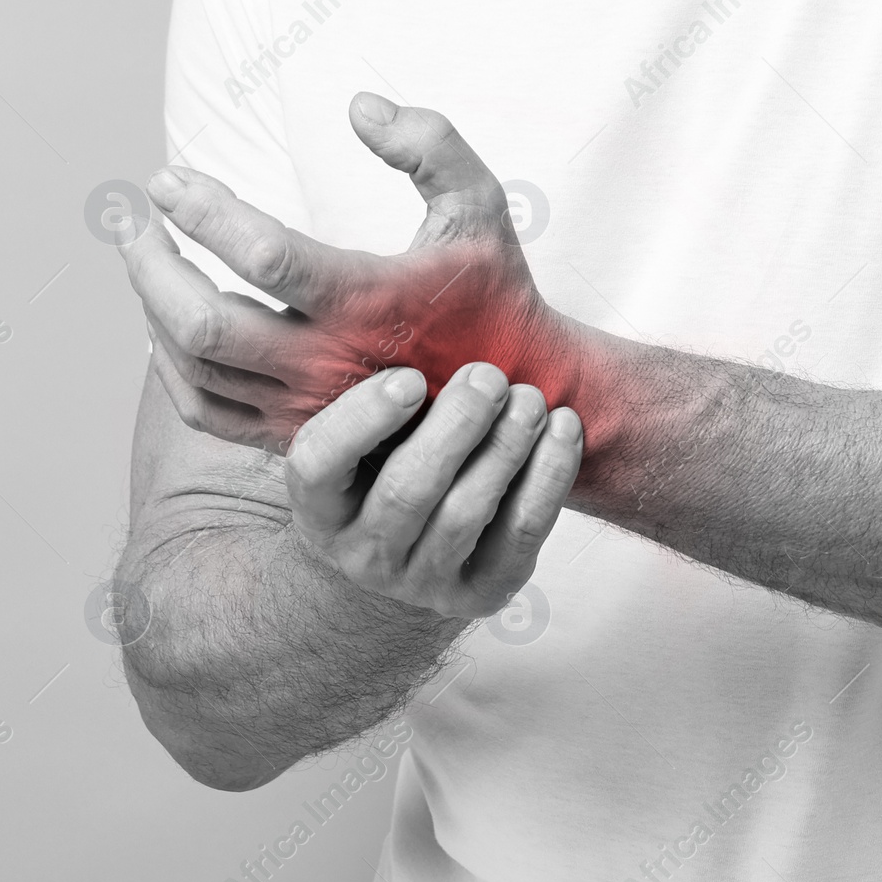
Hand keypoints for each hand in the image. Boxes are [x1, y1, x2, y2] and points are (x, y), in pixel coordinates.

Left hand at [121, 92, 573, 453]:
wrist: (514, 392)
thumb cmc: (491, 290)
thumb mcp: (482, 205)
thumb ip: (431, 143)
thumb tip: (357, 107)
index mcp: (371, 299)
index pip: (262, 253)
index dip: (203, 209)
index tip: (169, 180)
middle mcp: (332, 360)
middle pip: (202, 321)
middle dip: (149, 261)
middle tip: (133, 217)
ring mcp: (311, 405)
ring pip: (194, 366)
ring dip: (151, 305)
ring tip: (144, 256)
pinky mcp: (299, 434)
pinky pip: (207, 410)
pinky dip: (169, 365)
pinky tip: (165, 323)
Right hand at [284, 360, 581, 619]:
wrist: (413, 557)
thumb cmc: (390, 469)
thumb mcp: (365, 436)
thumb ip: (373, 386)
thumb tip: (397, 289)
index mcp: (319, 507)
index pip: (318, 465)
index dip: (362, 419)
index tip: (408, 377)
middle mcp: (363, 553)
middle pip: (408, 490)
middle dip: (456, 425)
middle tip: (488, 375)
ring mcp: (423, 580)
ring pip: (467, 511)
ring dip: (506, 445)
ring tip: (530, 397)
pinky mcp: (482, 591)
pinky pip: (522, 532)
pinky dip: (549, 475)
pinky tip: (563, 427)